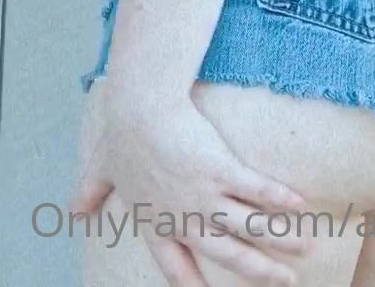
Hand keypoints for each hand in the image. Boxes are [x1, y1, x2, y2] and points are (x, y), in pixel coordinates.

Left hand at [68, 80, 312, 284]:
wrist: (142, 106)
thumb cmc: (121, 133)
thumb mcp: (102, 168)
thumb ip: (89, 191)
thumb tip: (72, 211)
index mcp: (156, 220)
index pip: (174, 265)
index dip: (190, 283)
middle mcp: (185, 216)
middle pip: (227, 254)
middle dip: (258, 271)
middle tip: (284, 282)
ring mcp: (206, 195)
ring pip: (250, 229)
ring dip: (279, 241)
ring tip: (303, 251)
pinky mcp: (223, 169)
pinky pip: (259, 190)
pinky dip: (282, 200)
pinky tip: (302, 206)